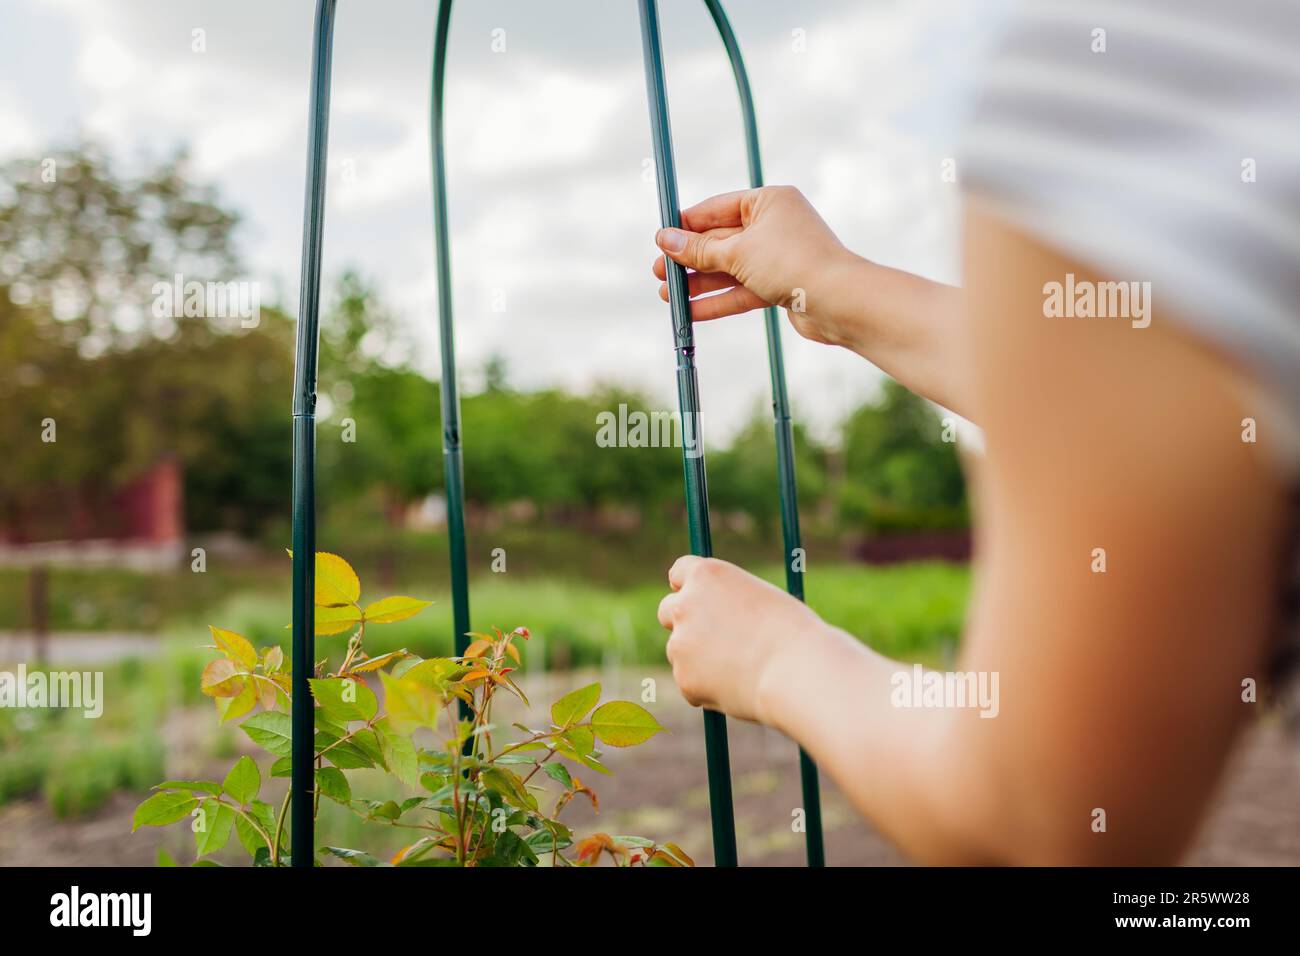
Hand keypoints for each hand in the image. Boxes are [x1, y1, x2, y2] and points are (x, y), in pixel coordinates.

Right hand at [651, 185, 854, 345]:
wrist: (839, 301)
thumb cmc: (793, 263)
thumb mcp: (737, 252)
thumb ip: (699, 249)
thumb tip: (665, 239)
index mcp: (768, 202)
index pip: (717, 209)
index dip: (687, 225)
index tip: (661, 238)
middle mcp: (774, 226)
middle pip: (721, 241)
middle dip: (689, 259)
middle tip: (658, 272)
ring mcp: (778, 257)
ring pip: (730, 269)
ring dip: (699, 283)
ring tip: (669, 296)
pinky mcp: (781, 286)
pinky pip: (742, 290)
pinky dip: (718, 300)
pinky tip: (692, 311)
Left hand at [656, 555, 827, 722]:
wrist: (797, 671)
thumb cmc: (793, 632)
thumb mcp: (761, 600)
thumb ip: (731, 604)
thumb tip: (719, 621)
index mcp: (707, 575)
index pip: (679, 573)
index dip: (689, 588)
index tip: (697, 599)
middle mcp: (685, 604)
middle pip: (668, 610)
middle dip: (684, 623)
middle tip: (709, 639)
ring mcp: (680, 643)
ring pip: (681, 652)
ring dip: (699, 659)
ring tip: (743, 668)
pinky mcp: (684, 678)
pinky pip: (692, 683)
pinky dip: (709, 688)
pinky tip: (740, 687)